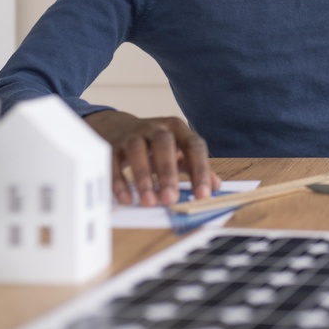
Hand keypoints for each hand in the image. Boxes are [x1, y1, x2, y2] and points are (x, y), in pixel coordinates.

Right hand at [84, 110, 219, 206]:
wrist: (119, 127)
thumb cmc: (155, 145)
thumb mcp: (178, 151)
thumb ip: (195, 167)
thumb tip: (216, 186)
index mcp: (178, 128)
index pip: (194, 145)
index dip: (200, 170)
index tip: (203, 195)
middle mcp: (156, 127)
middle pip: (164, 143)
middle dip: (168, 172)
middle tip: (171, 199)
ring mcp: (132, 134)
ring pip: (137, 150)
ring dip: (143, 176)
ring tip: (149, 201)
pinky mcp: (112, 145)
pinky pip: (113, 161)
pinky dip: (119, 181)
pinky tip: (127, 198)